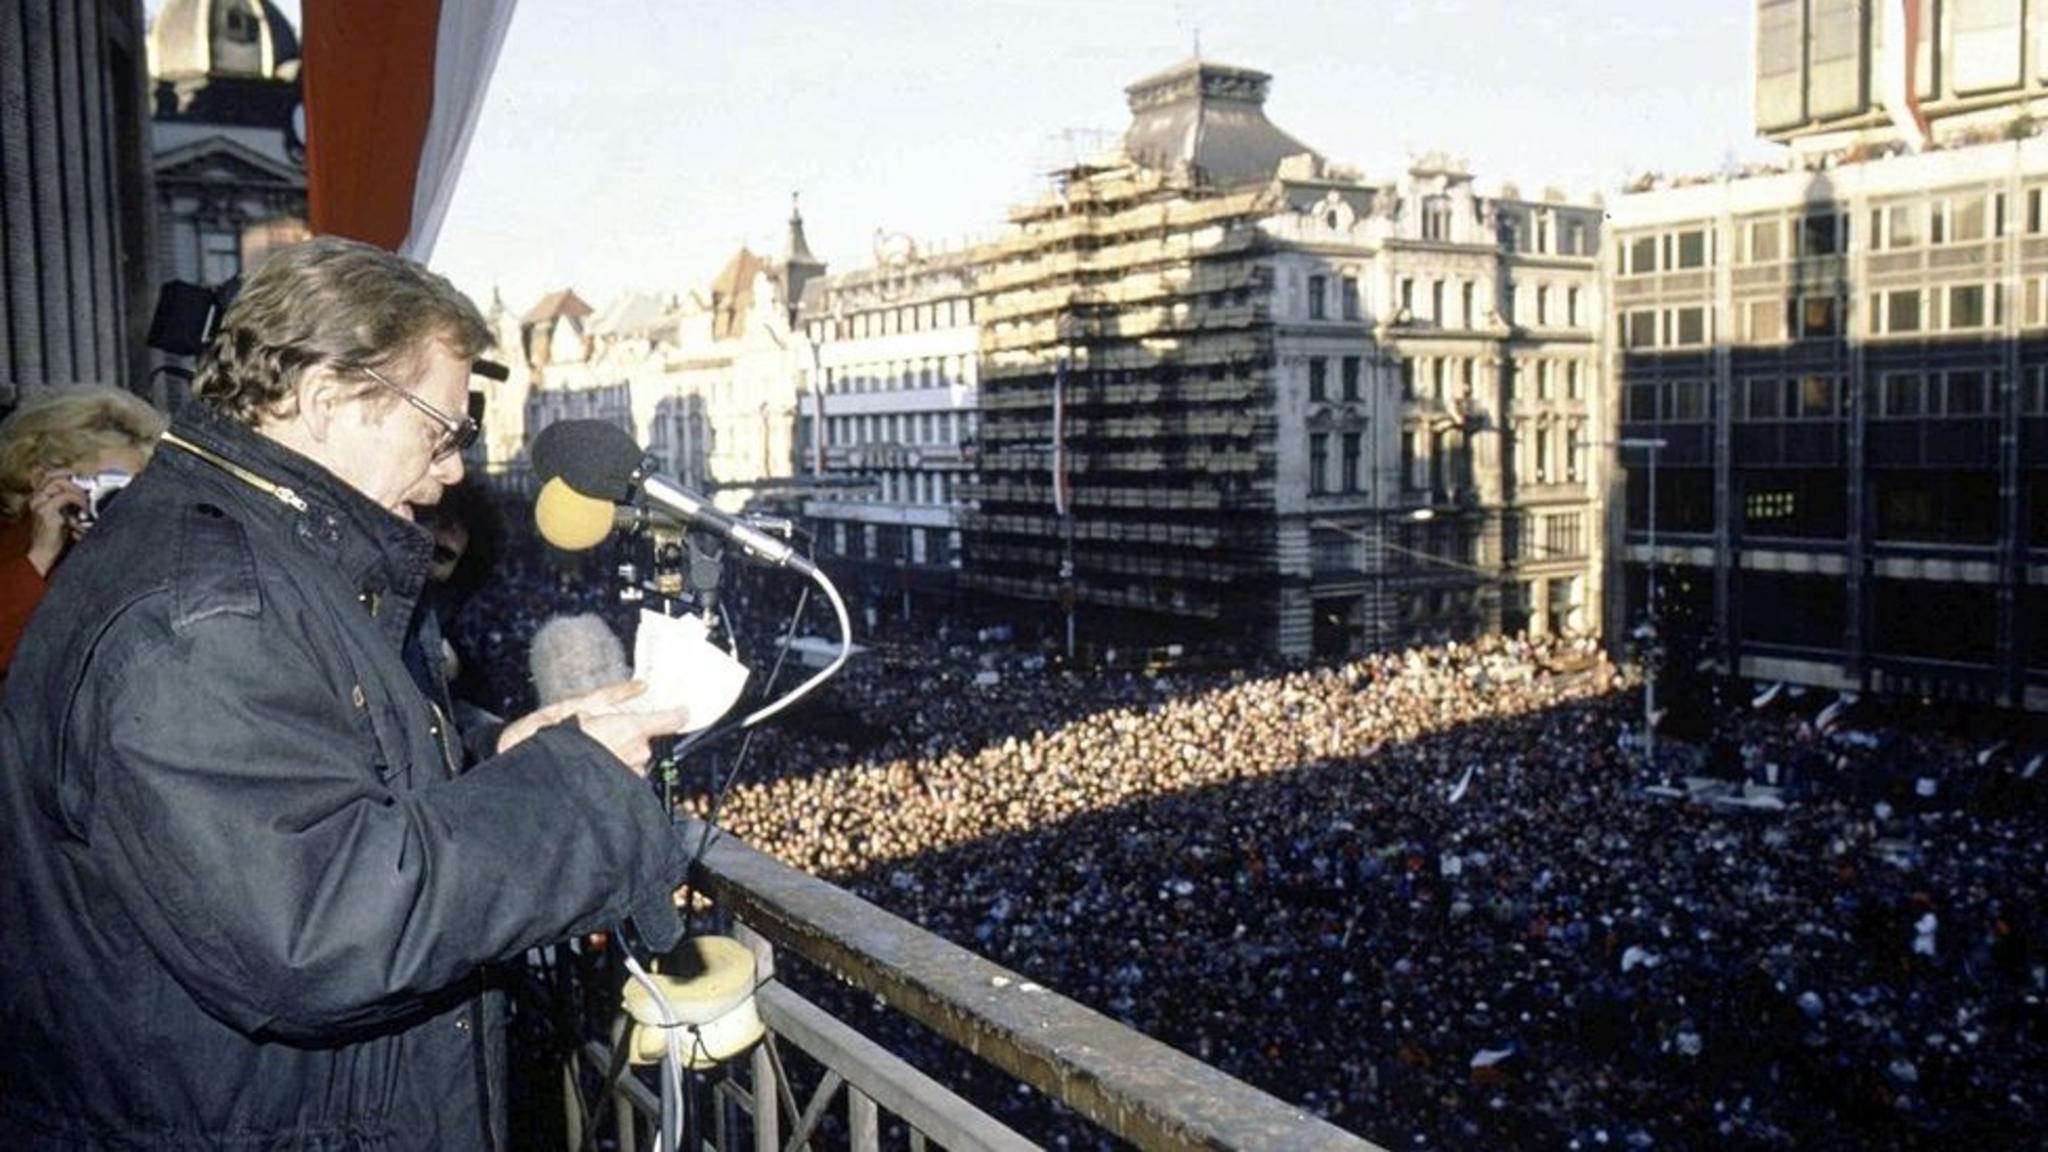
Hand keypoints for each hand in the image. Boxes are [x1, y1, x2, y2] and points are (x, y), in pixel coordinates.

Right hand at [23, 470, 86, 575]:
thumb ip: (71, 505)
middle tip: (88, 488)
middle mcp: (36, 498)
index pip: (49, 475)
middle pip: (53, 475)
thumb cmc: (57, 538)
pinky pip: (66, 496)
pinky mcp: (46, 512)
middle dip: (73, 479)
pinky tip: (86, 510)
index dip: (66, 473)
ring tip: (87, 502)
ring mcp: (39, 504)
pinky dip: (80, 500)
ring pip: (59, 482)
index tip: (82, 478)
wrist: (44, 555)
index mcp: (39, 498)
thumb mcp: (65, 517)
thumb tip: (91, 495)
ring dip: (78, 490)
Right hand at [498, 680, 690, 776]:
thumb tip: (640, 685)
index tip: (683, 710)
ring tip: (593, 754)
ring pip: (635, 759)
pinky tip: (594, 769)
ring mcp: (631, 773)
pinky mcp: (623, 790)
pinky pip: (625, 776)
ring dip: (620, 755)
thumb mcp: (582, 706)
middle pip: (645, 741)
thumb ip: (615, 694)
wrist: (542, 775)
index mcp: (630, 728)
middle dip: (629, 737)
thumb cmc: (557, 739)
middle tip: (603, 735)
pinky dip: (614, 772)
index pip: (668, 719)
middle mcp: (636, 752)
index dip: (677, 714)